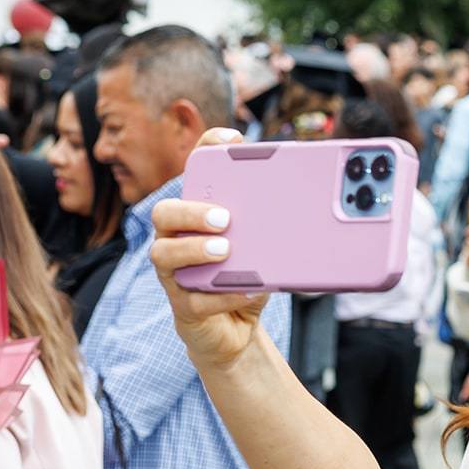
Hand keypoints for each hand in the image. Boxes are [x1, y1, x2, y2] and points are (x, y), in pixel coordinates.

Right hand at [150, 127, 265, 368]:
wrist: (237, 330)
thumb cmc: (245, 279)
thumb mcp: (263, 250)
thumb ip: (271, 229)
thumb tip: (304, 210)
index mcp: (195, 218)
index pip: (192, 175)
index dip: (205, 150)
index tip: (231, 138)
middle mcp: (176, 240)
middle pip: (164, 213)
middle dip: (191, 211)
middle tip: (225, 217)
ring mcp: (174, 274)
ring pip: (164, 254)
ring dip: (195, 250)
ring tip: (225, 250)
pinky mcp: (184, 307)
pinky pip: (194, 299)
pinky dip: (222, 294)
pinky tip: (246, 290)